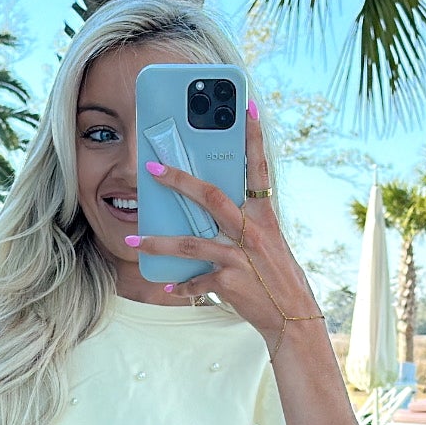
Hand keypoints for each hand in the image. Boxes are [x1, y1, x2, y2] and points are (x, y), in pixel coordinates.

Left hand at [125, 103, 323, 353]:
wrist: (292, 317)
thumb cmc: (276, 277)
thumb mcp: (268, 243)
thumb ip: (243, 224)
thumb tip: (210, 209)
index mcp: (264, 216)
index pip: (259, 169)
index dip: (254, 137)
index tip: (246, 107)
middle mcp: (253, 231)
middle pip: (210, 197)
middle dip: (178, 180)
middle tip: (151, 169)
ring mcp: (241, 256)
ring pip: (190, 243)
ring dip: (157, 242)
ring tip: (133, 241)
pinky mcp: (230, 282)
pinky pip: (196, 280)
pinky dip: (181, 285)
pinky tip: (169, 287)